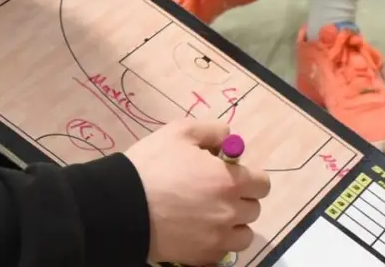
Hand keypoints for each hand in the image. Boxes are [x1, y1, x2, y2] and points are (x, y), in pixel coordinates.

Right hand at [125, 120, 270, 266]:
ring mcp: (217, 238)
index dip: (250, 177)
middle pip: (254, 209)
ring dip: (234, 224)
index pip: (262, 183)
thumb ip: (213, 131)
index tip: (232, 175)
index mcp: (229, 181)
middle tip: (216, 193)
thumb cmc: (151, 165)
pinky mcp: (202, 257)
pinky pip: (224, 252)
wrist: (121, 205)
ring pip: (243, 234)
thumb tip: (229, 138)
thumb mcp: (180, 132)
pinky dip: (218, 242)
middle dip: (241, 198)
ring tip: (212, 216)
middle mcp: (230, 212)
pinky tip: (199, 231)